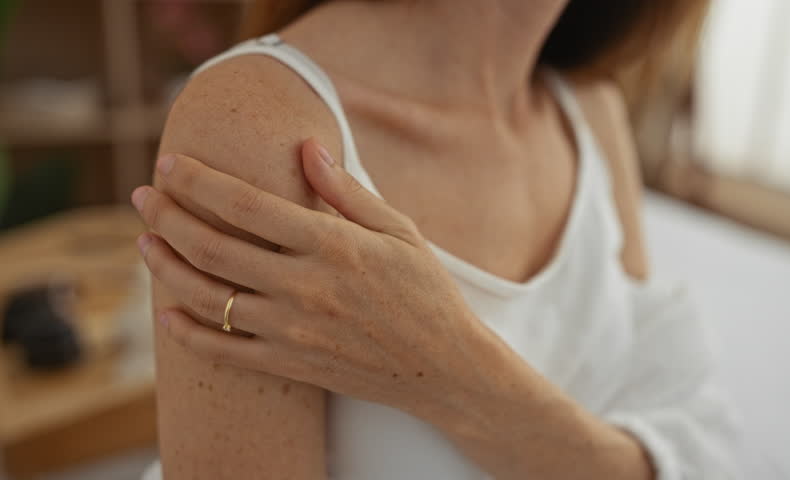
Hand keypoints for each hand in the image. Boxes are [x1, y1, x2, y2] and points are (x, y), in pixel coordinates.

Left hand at [132, 139, 494, 418]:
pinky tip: (167, 312)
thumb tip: (306, 147)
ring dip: (165, 267)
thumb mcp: (399, 231)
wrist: (445, 368)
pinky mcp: (290, 365)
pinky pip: (224, 351)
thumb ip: (347, 191)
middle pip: (212, 246)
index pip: (246, 204)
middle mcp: (305, 287)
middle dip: (166, 216)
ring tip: (144, 243)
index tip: (171, 164)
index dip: (199, 180)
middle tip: (143, 197)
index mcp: (332, 245)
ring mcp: (293, 330)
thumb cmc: (426, 293)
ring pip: (207, 298)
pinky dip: (187, 332)